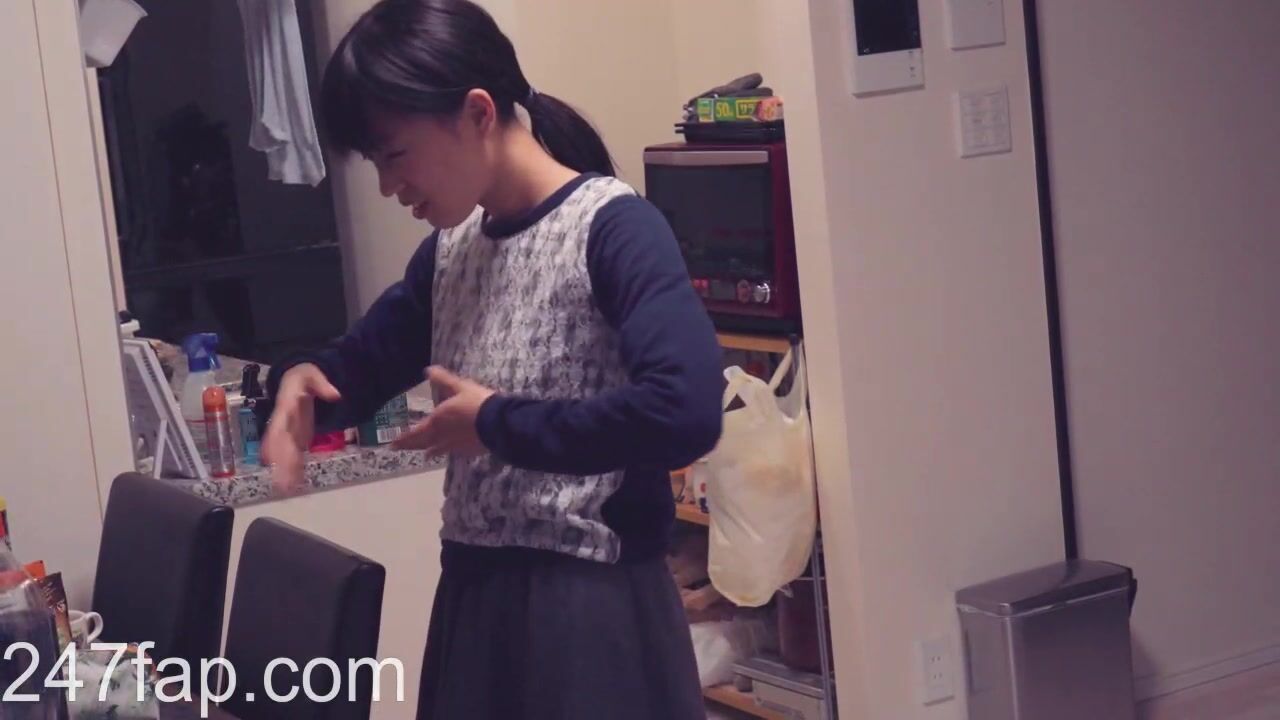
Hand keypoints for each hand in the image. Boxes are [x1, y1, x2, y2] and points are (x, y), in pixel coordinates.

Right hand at [260, 363, 340, 495]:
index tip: (270, 458)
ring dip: (285, 472)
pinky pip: (293, 456)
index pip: (278, 427)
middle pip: (279, 446)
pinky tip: (297, 486)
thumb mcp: (311, 374)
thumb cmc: (303, 376)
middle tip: (281, 484)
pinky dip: (295, 470)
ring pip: (283, 455)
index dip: (274, 443)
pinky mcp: (295, 439)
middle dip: (280, 464)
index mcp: (284, 408)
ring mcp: (288, 433)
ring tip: (287, 491)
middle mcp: (282, 424)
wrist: (297, 380)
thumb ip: (322, 384)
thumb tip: (336, 394)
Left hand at [391, 366, 494, 457]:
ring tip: (425, 454)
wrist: (498, 423)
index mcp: (437, 421)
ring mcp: (455, 445)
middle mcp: (442, 436)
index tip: (392, 444)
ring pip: (437, 450)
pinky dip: (446, 451)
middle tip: (399, 449)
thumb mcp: (460, 386)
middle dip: (409, 446)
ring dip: (428, 451)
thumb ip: (443, 379)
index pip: (415, 433)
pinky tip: (450, 450)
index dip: (403, 439)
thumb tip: (428, 370)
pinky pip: (452, 451)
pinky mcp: (468, 450)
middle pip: (422, 444)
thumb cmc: (477, 403)